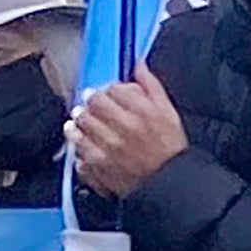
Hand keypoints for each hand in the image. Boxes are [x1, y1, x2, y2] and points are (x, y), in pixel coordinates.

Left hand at [67, 78, 186, 187]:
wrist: (171, 185)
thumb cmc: (170, 150)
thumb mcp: (169, 113)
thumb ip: (152, 87)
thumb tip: (139, 65)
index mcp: (142, 113)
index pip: (112, 90)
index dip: (108, 90)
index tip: (108, 94)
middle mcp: (123, 129)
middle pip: (92, 105)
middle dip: (91, 103)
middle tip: (93, 106)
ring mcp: (108, 149)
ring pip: (80, 126)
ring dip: (79, 122)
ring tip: (83, 123)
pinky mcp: (99, 169)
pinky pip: (79, 152)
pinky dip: (78, 147)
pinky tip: (84, 144)